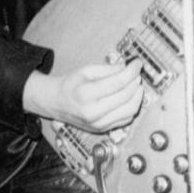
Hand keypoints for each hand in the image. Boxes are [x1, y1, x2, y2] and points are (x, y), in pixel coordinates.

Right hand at [22, 59, 143, 132]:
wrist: (55, 103)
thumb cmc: (70, 84)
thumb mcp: (86, 70)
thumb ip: (109, 69)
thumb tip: (129, 68)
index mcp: (85, 94)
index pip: (117, 82)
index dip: (131, 71)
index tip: (137, 63)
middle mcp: (92, 112)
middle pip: (126, 96)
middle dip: (135, 82)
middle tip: (136, 73)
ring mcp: (98, 123)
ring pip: (130, 110)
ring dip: (137, 95)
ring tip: (135, 85)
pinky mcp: (103, 129)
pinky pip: (126, 119)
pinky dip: (132, 106)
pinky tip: (129, 97)